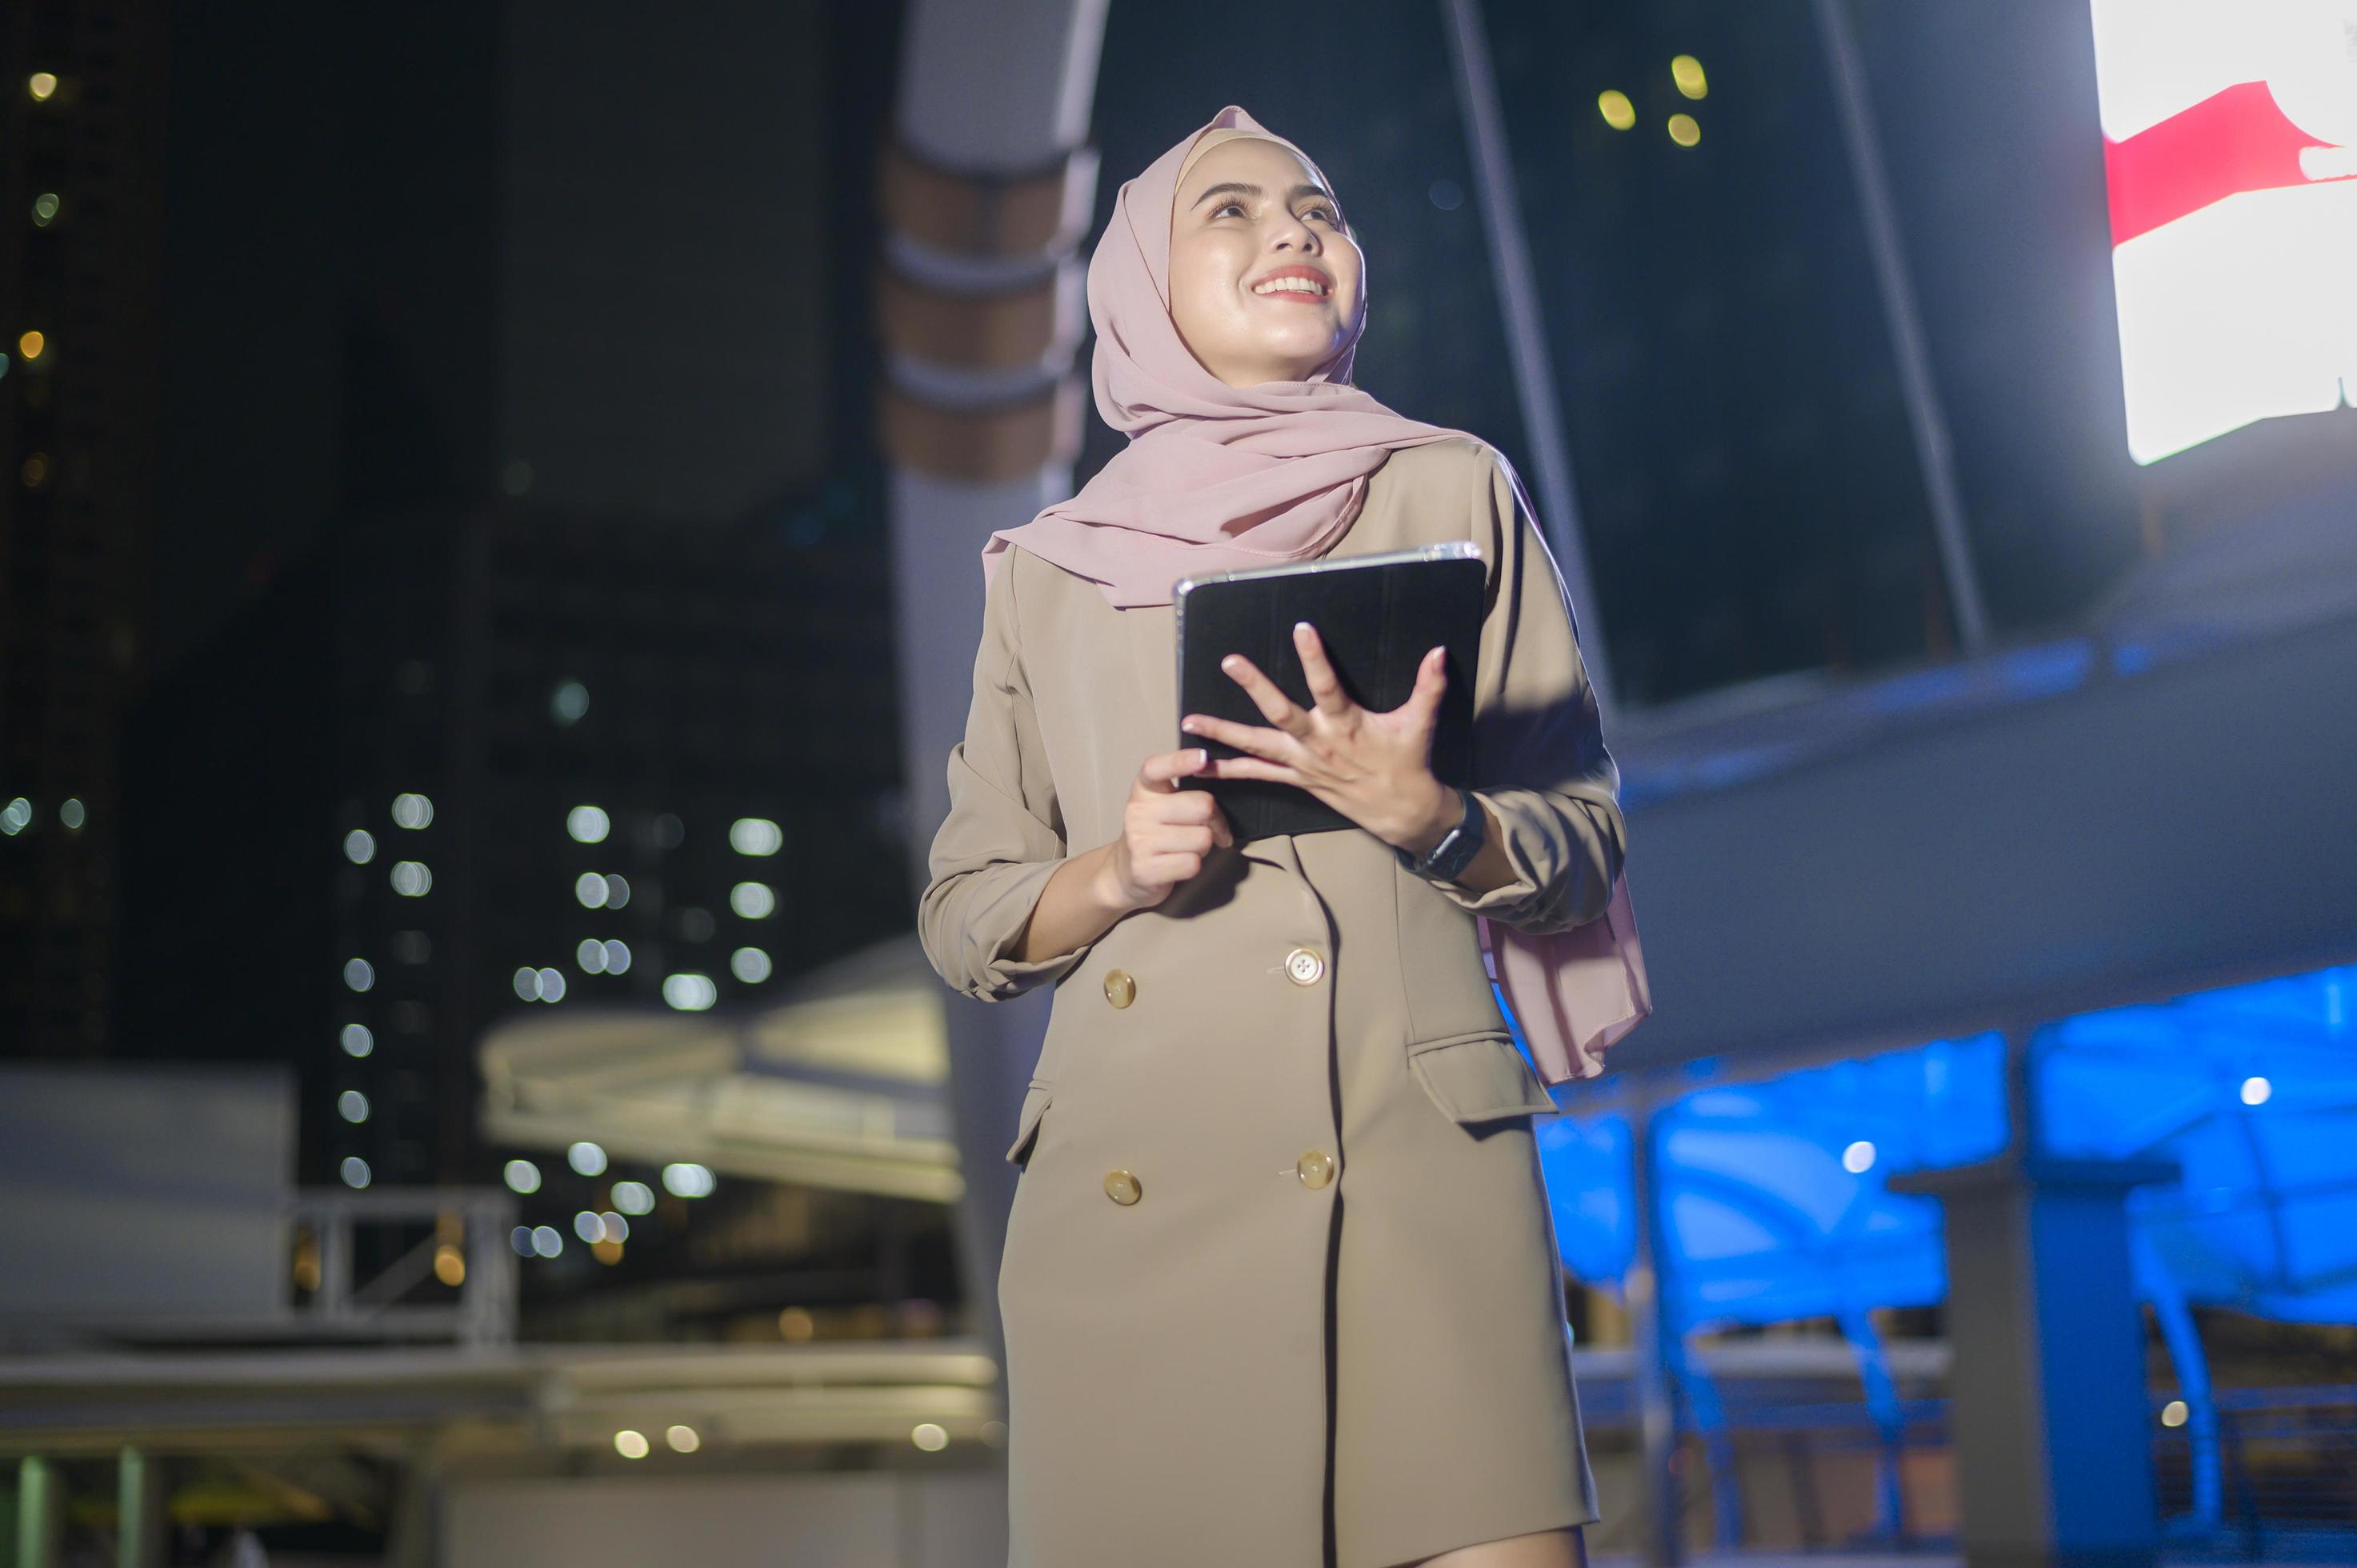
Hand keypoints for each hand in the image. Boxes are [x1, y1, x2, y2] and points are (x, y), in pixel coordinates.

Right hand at [1096, 746, 1236, 913]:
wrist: (1125, 873)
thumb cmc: (1155, 834)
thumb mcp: (1162, 805)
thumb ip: (1186, 791)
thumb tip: (1218, 778)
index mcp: (1144, 789)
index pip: (1157, 768)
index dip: (1181, 761)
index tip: (1202, 757)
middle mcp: (1138, 811)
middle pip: (1203, 806)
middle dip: (1217, 821)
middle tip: (1211, 829)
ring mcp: (1139, 840)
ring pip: (1203, 838)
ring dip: (1204, 847)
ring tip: (1187, 847)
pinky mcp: (1145, 869)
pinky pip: (1192, 864)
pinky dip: (1193, 866)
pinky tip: (1178, 863)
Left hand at [1179, 622, 1456, 853]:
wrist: (1401, 812)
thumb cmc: (1408, 762)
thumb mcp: (1419, 724)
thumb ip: (1429, 686)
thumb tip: (1439, 651)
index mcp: (1347, 725)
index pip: (1328, 686)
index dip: (1315, 658)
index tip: (1301, 628)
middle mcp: (1318, 744)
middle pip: (1281, 713)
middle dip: (1255, 686)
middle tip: (1231, 661)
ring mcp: (1302, 764)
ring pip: (1257, 746)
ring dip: (1222, 733)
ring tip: (1189, 721)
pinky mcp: (1295, 779)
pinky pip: (1255, 776)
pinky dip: (1226, 771)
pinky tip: (1197, 766)